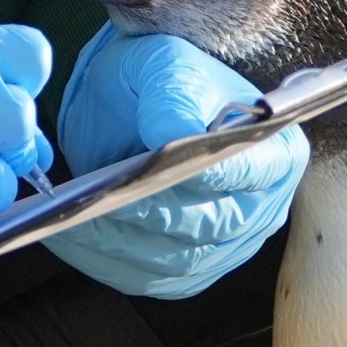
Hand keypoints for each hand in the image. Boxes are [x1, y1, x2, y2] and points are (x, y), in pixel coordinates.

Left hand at [47, 24, 308, 299]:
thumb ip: (173, 97)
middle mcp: (260, 208)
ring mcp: (225, 247)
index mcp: (275, 152)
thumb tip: (170, 137)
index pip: (251, 171)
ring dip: (120, 242)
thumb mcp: (167, 69)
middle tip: (103, 200)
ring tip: (74, 218)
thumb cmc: (161, 84)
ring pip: (174, 260)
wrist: (134, 107)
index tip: (169, 168)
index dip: (212, 175)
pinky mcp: (185, 271)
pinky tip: (71, 234)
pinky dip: (105, 259)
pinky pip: (145, 277)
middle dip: (153, 213)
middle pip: (210, 225)